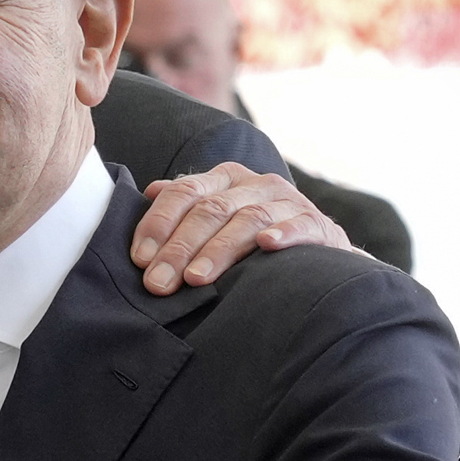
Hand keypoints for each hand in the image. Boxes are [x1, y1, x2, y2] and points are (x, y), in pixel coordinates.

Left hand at [130, 162, 352, 294]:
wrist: (318, 249)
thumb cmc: (255, 233)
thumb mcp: (219, 214)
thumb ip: (185, 205)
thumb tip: (147, 192)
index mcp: (224, 177)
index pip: (183, 192)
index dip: (158, 224)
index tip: (140, 259)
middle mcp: (254, 183)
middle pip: (210, 210)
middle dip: (180, 248)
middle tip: (159, 282)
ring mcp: (287, 200)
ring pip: (247, 219)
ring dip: (218, 250)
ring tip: (196, 278)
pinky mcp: (317, 223)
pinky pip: (300, 225)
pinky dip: (283, 234)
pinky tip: (267, 246)